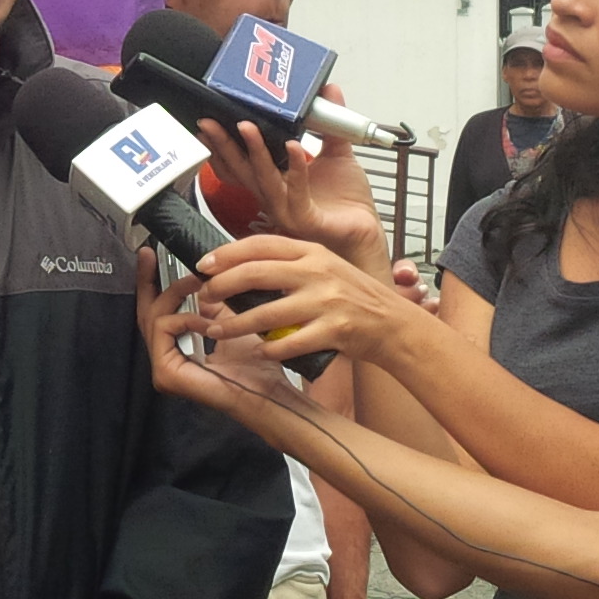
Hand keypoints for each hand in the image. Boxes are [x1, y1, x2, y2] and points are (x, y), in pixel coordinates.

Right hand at [139, 255, 297, 440]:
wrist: (268, 392)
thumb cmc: (257, 364)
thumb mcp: (230, 321)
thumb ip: (211, 304)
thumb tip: (201, 278)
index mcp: (179, 348)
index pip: (158, 313)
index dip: (150, 283)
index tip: (149, 255)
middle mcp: (166, 358)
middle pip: (147, 313)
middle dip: (148, 281)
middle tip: (150, 254)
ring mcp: (162, 368)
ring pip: (155, 317)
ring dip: (178, 296)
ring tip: (201, 289)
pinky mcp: (165, 374)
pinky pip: (164, 330)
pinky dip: (185, 319)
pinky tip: (207, 322)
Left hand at [197, 235, 429, 368]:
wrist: (394, 324)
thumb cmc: (354, 296)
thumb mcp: (325, 267)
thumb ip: (291, 263)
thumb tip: (243, 266)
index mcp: (312, 252)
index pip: (260, 245)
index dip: (227, 254)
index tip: (204, 265)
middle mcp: (317, 272)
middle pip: (256, 273)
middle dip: (222, 286)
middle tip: (205, 296)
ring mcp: (326, 301)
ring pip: (266, 313)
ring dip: (236, 324)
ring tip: (217, 329)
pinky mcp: (333, 331)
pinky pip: (290, 343)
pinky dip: (271, 350)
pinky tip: (260, 353)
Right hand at [199, 109, 389, 275]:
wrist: (366, 233)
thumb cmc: (348, 205)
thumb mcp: (336, 153)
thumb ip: (330, 122)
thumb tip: (328, 90)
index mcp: (275, 182)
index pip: (240, 162)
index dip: (223, 143)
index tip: (212, 119)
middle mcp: (274, 197)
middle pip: (241, 170)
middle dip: (223, 144)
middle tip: (211, 121)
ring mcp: (287, 211)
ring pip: (263, 180)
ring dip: (254, 152)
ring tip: (248, 126)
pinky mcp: (305, 221)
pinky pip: (295, 193)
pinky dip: (295, 168)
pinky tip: (295, 148)